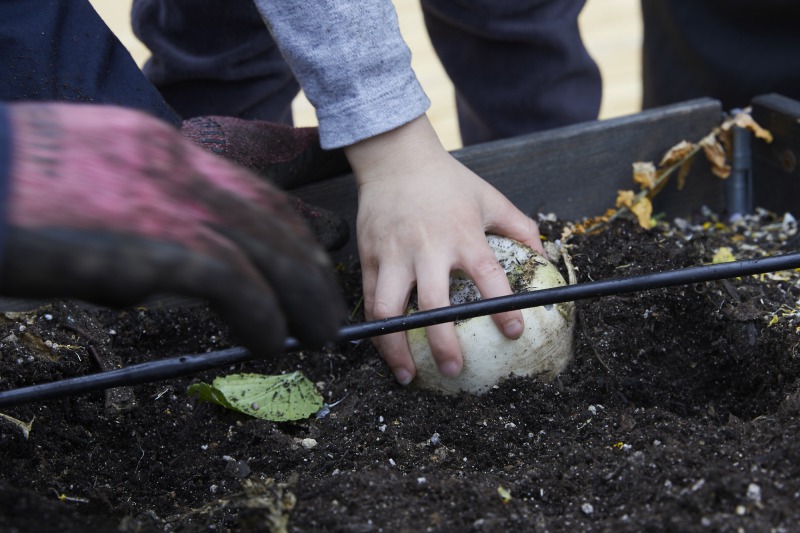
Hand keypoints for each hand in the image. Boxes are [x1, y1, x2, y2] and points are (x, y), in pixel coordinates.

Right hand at [3, 103, 344, 353]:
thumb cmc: (12, 191)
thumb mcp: (91, 182)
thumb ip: (136, 218)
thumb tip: (149, 280)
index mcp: (164, 148)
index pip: (252, 190)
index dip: (288, 232)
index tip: (303, 263)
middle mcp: (182, 167)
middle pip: (275, 220)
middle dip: (309, 269)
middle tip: (325, 308)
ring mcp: (174, 201)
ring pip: (270, 251)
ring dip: (304, 298)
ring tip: (319, 335)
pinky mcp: (161, 242)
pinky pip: (237, 283)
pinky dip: (263, 316)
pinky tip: (270, 341)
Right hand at [344, 115, 543, 384]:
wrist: (395, 158)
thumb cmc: (447, 181)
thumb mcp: (489, 197)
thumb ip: (520, 227)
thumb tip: (546, 256)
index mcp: (462, 235)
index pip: (487, 276)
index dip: (502, 307)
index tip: (514, 332)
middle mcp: (427, 249)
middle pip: (433, 304)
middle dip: (442, 342)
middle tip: (454, 369)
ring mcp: (393, 255)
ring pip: (389, 309)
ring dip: (397, 347)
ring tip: (408, 375)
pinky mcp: (369, 257)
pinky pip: (369, 300)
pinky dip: (376, 329)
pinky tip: (385, 349)